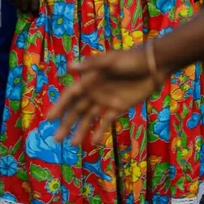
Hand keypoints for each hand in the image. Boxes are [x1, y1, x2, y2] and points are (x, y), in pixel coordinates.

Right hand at [8, 0, 42, 13]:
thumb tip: (39, 0)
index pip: (33, 6)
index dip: (35, 11)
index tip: (36, 12)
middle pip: (23, 7)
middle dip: (27, 10)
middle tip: (29, 8)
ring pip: (16, 4)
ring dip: (20, 5)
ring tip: (24, 4)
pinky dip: (14, 0)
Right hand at [48, 46, 165, 144]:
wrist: (154, 64)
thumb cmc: (131, 59)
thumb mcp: (111, 61)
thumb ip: (91, 65)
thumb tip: (69, 66)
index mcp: (90, 79)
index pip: (70, 95)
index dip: (59, 106)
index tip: (49, 119)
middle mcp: (95, 91)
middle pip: (77, 110)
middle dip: (66, 123)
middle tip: (56, 139)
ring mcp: (107, 100)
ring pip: (89, 118)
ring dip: (80, 130)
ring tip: (72, 145)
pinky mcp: (119, 106)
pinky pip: (106, 121)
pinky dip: (100, 131)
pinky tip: (94, 142)